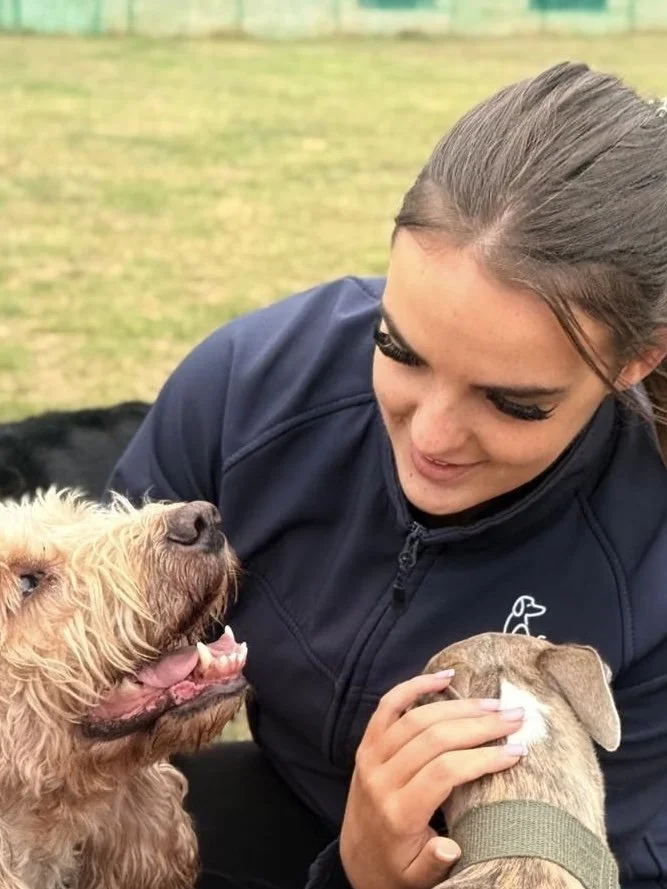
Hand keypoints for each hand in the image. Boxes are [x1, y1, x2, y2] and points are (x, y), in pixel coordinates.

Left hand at [339, 670, 526, 888]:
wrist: (357, 858)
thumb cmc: (397, 868)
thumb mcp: (417, 879)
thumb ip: (433, 863)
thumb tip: (450, 846)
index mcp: (398, 812)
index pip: (444, 772)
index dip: (482, 758)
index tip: (516, 752)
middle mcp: (380, 778)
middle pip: (433, 738)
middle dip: (480, 725)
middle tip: (515, 718)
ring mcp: (370, 756)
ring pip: (416, 717)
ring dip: (458, 706)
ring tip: (495, 704)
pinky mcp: (366, 743)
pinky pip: (388, 705)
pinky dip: (415, 686)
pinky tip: (445, 677)